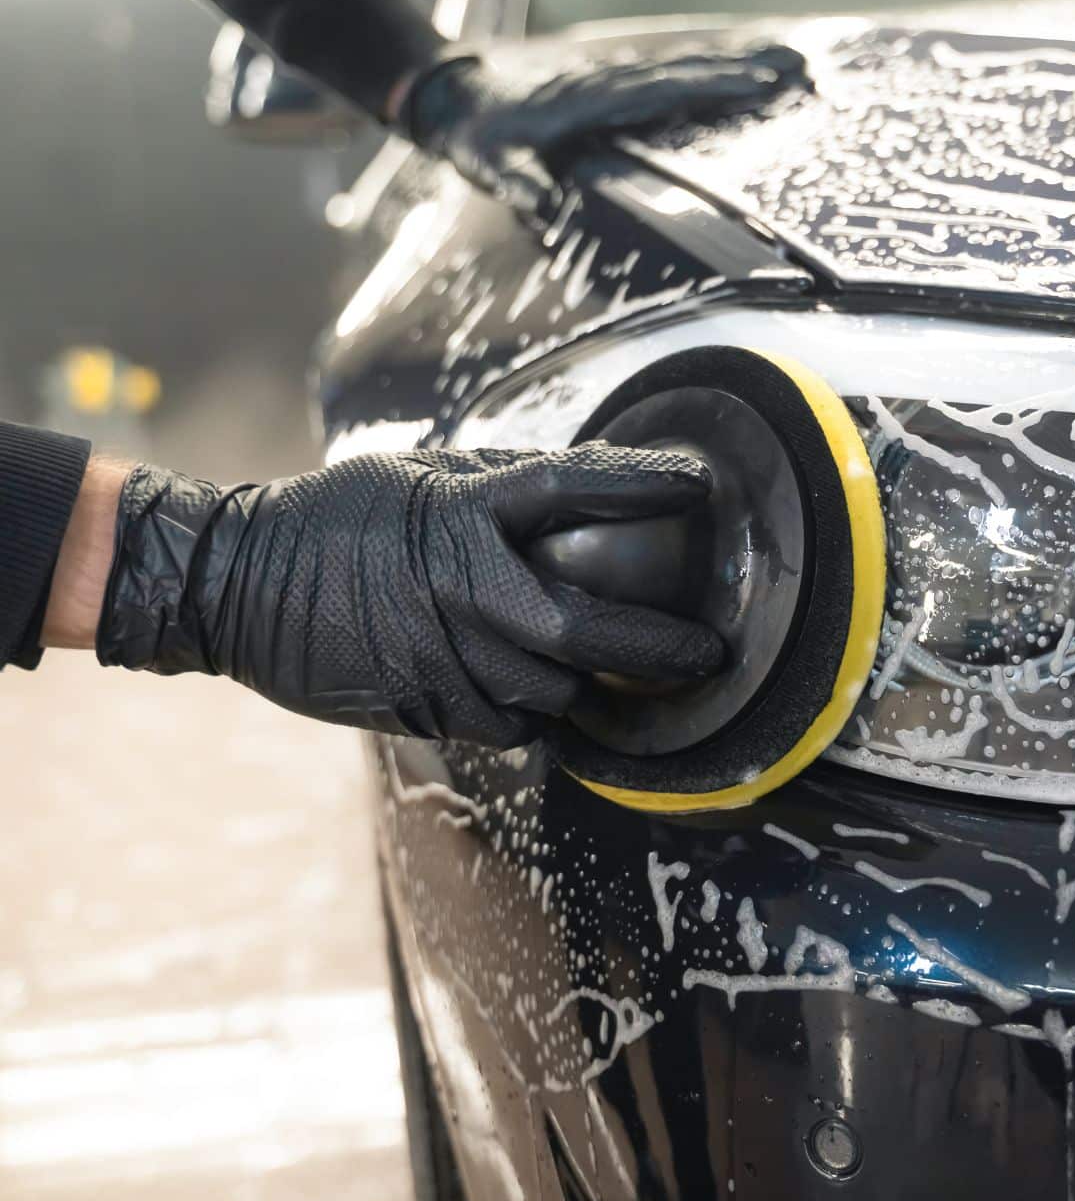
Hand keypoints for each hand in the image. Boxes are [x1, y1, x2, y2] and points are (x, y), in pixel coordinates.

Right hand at [95, 444, 725, 748]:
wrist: (237, 583)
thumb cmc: (340, 520)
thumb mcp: (421, 475)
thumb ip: (502, 484)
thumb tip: (589, 480)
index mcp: (459, 511)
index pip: (568, 486)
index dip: (639, 485)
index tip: (698, 484)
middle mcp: (458, 586)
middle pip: (583, 627)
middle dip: (659, 646)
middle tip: (710, 653)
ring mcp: (440, 655)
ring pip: (554, 689)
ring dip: (600, 688)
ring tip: (639, 681)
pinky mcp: (423, 706)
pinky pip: (511, 725)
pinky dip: (543, 717)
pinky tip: (557, 702)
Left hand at [398, 44, 806, 216]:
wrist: (455, 93)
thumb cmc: (479, 134)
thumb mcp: (494, 164)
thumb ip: (522, 185)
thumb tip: (546, 207)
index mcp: (595, 98)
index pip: (667, 89)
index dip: (714, 87)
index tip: (763, 87)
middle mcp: (615, 79)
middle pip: (693, 70)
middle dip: (749, 70)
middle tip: (804, 71)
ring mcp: (618, 76)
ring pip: (689, 65)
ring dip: (740, 64)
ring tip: (793, 63)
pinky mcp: (618, 81)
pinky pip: (675, 72)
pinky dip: (713, 69)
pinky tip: (744, 69)